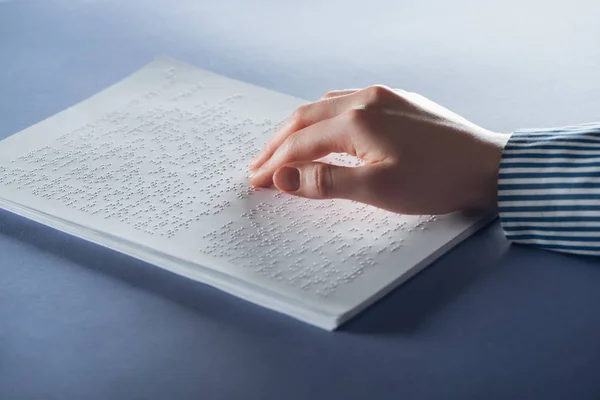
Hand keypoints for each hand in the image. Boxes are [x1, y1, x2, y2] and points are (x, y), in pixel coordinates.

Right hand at [248, 86, 508, 214]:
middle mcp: (364, 99)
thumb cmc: (437, 180)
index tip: (256, 180)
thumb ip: (326, 182)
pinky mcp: (397, 100)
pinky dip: (323, 117)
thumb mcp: (377, 189)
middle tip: (259, 165)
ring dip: (299, 128)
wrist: (489, 165)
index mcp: (356, 121)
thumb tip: (282, 177)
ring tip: (282, 148)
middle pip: (305, 118)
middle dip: (278, 143)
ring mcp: (382, 96)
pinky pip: (346, 101)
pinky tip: (324, 127)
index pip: (300, 143)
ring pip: (324, 106)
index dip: (274, 163)